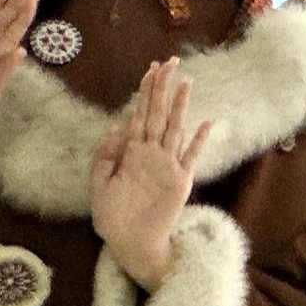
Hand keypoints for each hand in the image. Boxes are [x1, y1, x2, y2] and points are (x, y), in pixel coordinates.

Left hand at [90, 61, 211, 290]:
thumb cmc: (112, 218)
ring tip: (186, 82)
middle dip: (163, 87)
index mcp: (131, 152)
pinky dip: (199, 140)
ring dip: (181, 106)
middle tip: (171, 62)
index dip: (146, 91)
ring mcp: (168, 166)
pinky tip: (206, 123)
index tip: (151, 68)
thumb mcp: (98, 185)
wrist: (129, 244)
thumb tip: (117, 126)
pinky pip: (191, 156)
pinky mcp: (180, 182)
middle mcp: (151, 154)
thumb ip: (106, 156)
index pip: (140, 113)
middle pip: (159, 114)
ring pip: (175, 129)